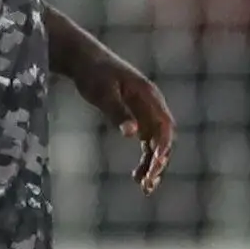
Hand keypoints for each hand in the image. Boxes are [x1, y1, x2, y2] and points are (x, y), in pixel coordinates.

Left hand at [58, 37, 173, 192]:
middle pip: (164, 139)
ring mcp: (146, 114)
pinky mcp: (136, 120)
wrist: (84, 60)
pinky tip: (137, 178)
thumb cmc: (93, 73)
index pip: (165, 125)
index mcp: (149, 96)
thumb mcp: (103, 92)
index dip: (164, 146)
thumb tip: (132, 133)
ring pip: (156, 145)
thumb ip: (118, 112)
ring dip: (153, 166)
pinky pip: (146, 144)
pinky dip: (145, 160)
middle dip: (159, 162)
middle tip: (147, 183)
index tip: (156, 163)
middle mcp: (152, 106)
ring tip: (145, 188)